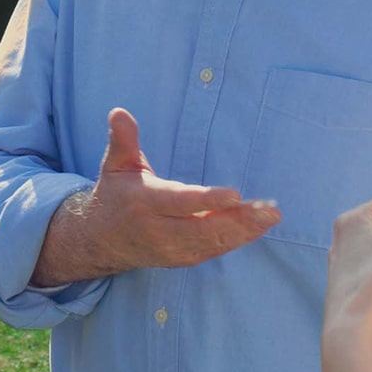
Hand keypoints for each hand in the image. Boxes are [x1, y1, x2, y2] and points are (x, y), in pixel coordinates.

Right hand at [31, 108, 280, 284]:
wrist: (101, 240)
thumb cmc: (116, 194)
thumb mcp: (115, 164)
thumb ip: (122, 140)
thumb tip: (119, 112)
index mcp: (144, 202)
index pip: (179, 201)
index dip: (207, 199)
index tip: (235, 194)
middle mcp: (159, 230)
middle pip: (203, 229)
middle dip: (239, 220)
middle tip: (269, 210)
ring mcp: (171, 249)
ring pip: (212, 243)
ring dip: (244, 231)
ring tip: (270, 216)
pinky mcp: (181, 259)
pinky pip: (213, 251)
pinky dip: (237, 240)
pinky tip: (258, 227)